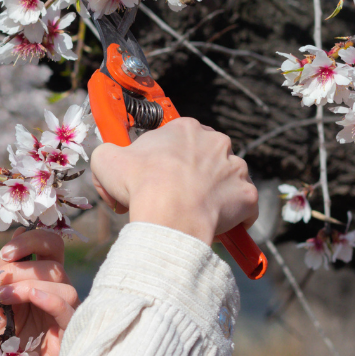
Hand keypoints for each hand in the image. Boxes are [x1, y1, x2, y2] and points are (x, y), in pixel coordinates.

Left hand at [0, 227, 77, 355]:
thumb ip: (3, 271)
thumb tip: (18, 233)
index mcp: (36, 281)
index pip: (50, 246)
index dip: (32, 239)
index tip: (5, 250)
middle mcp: (53, 295)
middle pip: (55, 261)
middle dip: (23, 264)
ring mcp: (61, 317)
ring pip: (64, 284)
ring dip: (30, 282)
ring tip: (2, 298)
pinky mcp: (67, 339)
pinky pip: (70, 310)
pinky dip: (50, 299)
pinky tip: (31, 298)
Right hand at [90, 117, 258, 245]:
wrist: (169, 216)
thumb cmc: (140, 184)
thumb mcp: (106, 159)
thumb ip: (109, 153)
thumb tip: (111, 161)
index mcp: (185, 129)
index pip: (178, 140)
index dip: (165, 159)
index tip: (156, 176)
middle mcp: (216, 142)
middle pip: (206, 157)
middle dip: (192, 175)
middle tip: (172, 197)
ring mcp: (236, 168)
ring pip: (226, 180)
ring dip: (213, 194)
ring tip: (193, 213)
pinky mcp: (248, 196)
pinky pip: (244, 208)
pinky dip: (234, 218)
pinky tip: (217, 226)